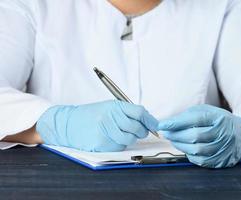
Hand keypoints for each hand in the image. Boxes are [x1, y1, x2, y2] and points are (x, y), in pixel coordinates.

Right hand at [36, 100, 157, 151]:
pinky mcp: (102, 143)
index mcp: (114, 106)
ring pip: (130, 139)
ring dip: (131, 138)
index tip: (155, 125)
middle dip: (142, 131)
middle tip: (140, 131)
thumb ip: (127, 112)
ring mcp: (106, 131)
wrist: (69, 123)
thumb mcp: (109, 106)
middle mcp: (110, 117)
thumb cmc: (91, 115)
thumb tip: (148, 120)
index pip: (139, 112)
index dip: (150, 120)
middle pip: (137, 127)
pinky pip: (120, 146)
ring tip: (123, 133)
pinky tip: (111, 138)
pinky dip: (120, 144)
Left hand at [158, 105, 240, 167]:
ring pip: (196, 150)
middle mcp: (222, 133)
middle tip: (166, 133)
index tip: (162, 125)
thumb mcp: (206, 111)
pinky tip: (186, 148)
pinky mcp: (221, 160)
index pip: (195, 119)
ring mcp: (223, 148)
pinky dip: (189, 154)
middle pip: (194, 136)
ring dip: (180, 145)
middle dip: (175, 135)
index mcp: (218, 118)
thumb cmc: (219, 121)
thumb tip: (169, 123)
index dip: (176, 123)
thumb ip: (188, 116)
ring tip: (174, 140)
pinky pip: (200, 160)